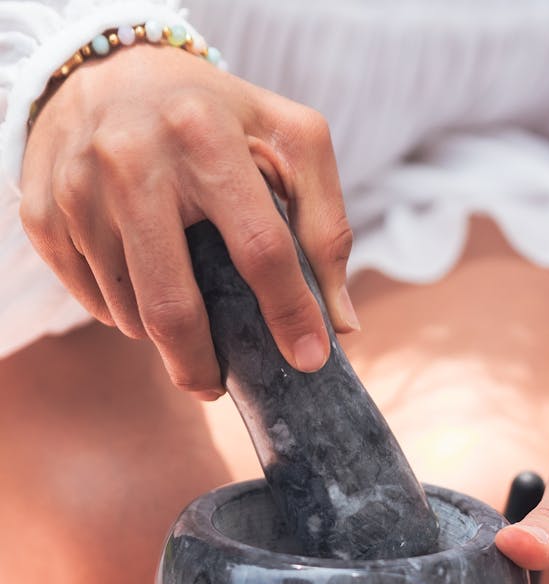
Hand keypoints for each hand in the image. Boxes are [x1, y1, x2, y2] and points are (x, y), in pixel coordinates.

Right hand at [20, 44, 357, 398]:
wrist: (109, 69)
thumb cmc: (217, 116)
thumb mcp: (289, 141)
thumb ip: (326, 227)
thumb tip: (340, 327)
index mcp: (205, 135)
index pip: (259, 247)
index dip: (289, 313)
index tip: (311, 361)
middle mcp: (133, 159)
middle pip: (173, 306)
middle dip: (201, 365)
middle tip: (218, 386)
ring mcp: (79, 189)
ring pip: (129, 312)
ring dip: (161, 332)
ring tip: (181, 300)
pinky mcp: (44, 213)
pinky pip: (91, 301)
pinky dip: (122, 309)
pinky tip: (140, 277)